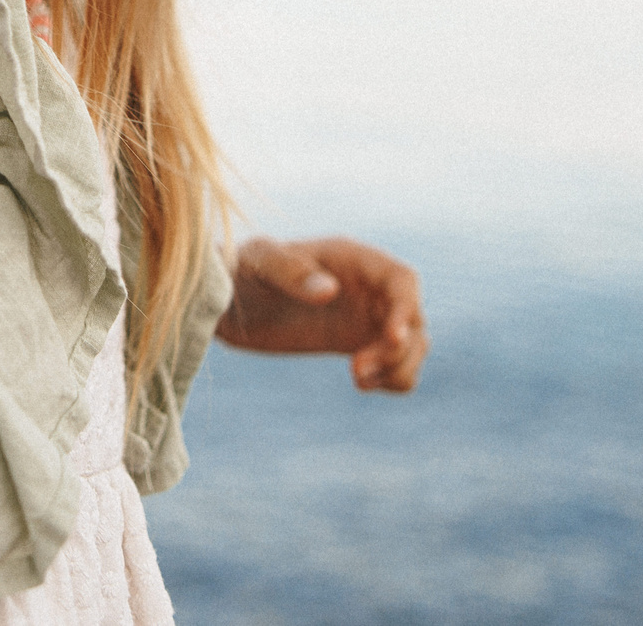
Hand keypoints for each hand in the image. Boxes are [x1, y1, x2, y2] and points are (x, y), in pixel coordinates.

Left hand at [215, 234, 425, 392]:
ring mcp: (367, 316)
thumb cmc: (241, 271)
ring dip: (398, 367)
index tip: (392, 339)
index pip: (402, 280)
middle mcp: (368, 286)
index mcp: (352, 259)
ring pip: (414, 345)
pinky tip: (361, 383)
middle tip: (357, 370)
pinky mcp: (358, 343)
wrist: (227, 304)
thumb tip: (329, 290)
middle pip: (415, 318)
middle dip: (399, 349)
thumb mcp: (259, 264)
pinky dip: (392, 379)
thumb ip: (291, 272)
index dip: (407, 309)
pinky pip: (397, 364)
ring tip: (358, 379)